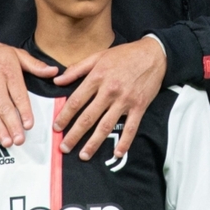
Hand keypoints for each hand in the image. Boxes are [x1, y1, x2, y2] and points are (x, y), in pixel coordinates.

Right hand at [0, 40, 57, 146]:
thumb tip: (54, 71)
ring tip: (8, 142)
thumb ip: (35, 65)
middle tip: (20, 139)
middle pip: (4, 107)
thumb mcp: (15, 53)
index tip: (29, 124)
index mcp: (8, 72)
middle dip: (12, 125)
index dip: (24, 111)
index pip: (18, 94)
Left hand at [52, 38, 165, 159]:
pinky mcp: (139, 107)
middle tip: (64, 147)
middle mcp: (109, 91)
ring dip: (94, 143)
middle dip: (74, 135)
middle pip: (88, 117)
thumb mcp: (98, 57)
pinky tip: (116, 153)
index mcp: (97, 77)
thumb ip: (76, 69)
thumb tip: (57, 80)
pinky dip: (124, 142)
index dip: (64, 116)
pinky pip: (131, 128)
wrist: (152, 55)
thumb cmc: (124, 55)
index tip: (56, 127)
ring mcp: (125, 100)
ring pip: (106, 125)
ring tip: (83, 155)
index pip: (76, 101)